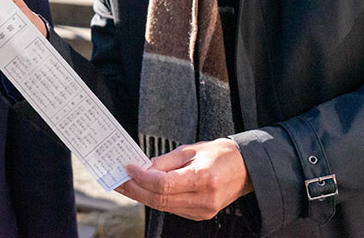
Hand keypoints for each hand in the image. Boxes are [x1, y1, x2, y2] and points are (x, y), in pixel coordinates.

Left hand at [116, 138, 252, 220]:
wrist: (245, 169)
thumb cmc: (220, 155)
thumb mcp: (191, 150)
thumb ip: (165, 161)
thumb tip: (142, 167)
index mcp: (203, 179)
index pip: (164, 184)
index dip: (143, 177)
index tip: (128, 167)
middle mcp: (203, 199)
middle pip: (160, 199)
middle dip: (136, 189)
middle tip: (118, 180)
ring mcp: (202, 211)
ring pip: (163, 206)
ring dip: (141, 195)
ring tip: (125, 185)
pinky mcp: (199, 214)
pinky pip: (171, 208)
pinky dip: (154, 199)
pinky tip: (143, 190)